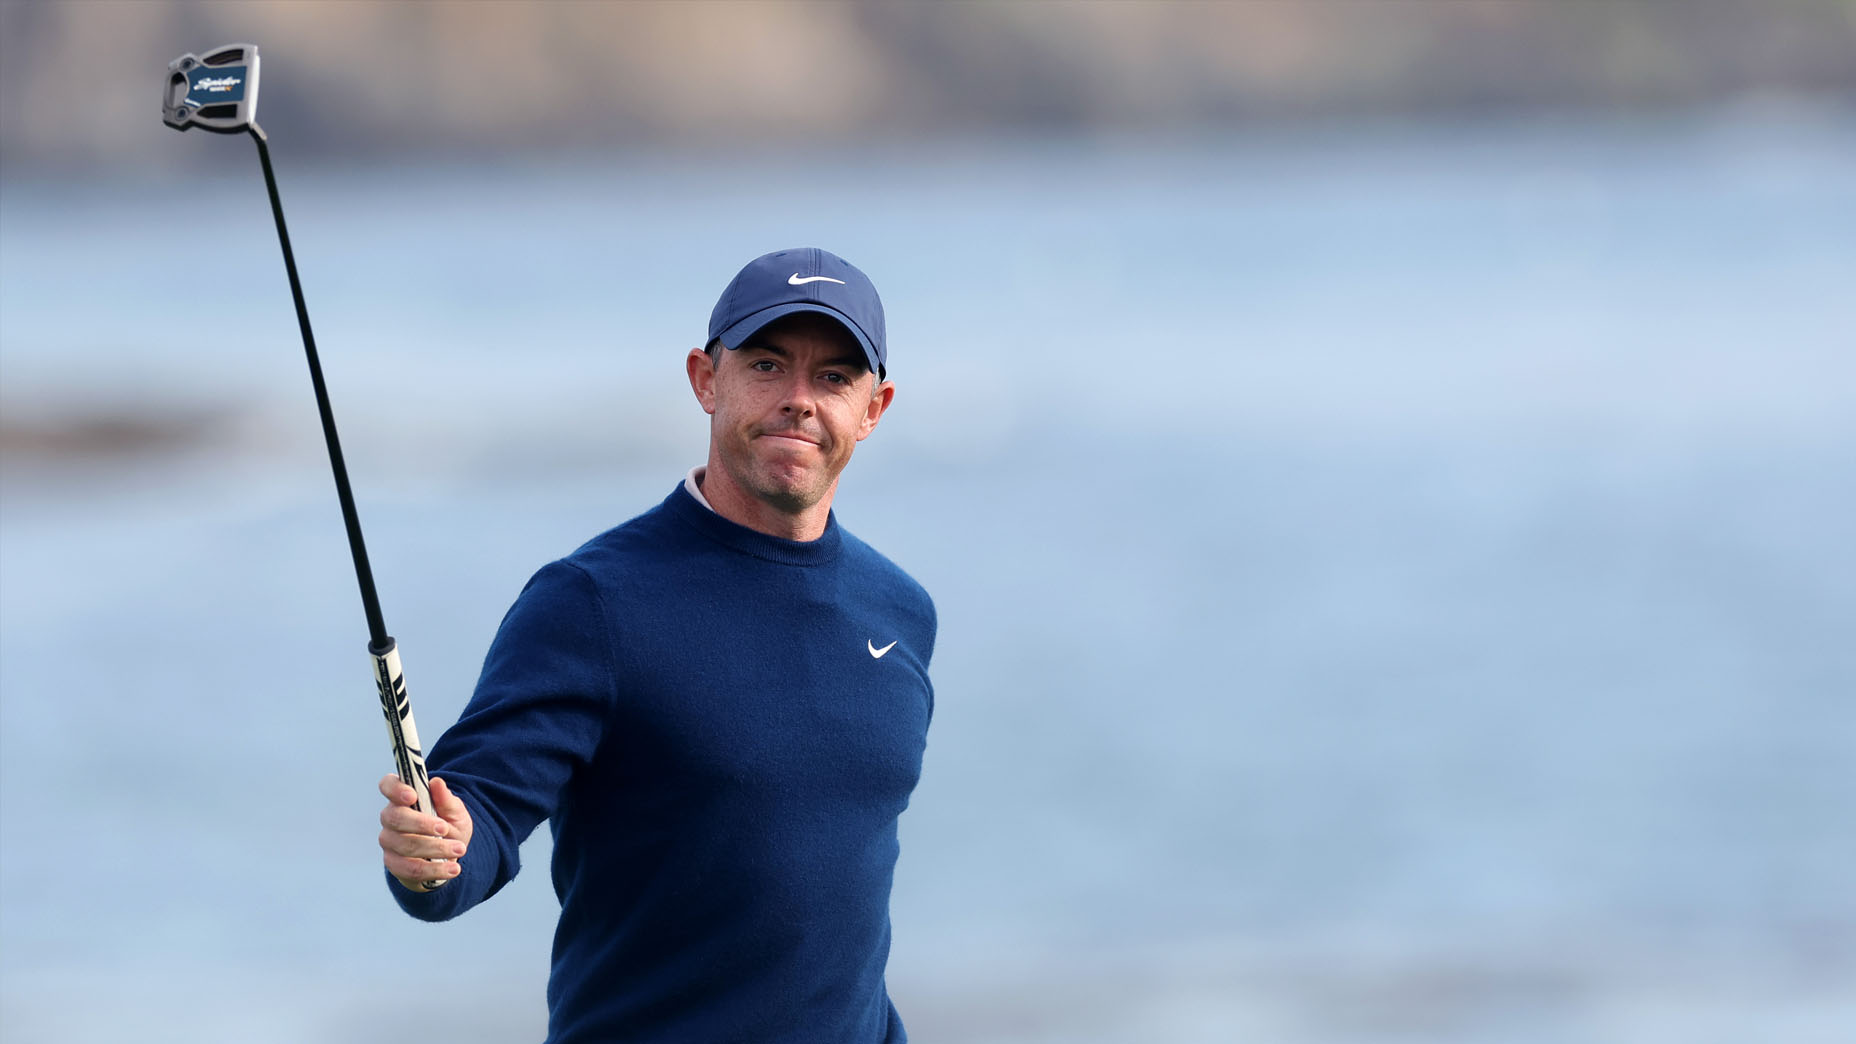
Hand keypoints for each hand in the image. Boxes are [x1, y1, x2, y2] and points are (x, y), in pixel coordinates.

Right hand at [378, 775, 472, 891]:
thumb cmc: (448, 826)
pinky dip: (434, 869)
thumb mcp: (454, 812)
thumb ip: (446, 799)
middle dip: (422, 824)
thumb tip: (436, 783)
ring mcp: (389, 842)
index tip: (412, 796)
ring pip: (406, 845)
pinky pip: (410, 869)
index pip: (388, 785)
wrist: (449, 855)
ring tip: (459, 849)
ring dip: (435, 848)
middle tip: (445, 829)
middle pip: (396, 818)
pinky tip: (452, 869)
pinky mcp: (394, 864)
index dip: (395, 789)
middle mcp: (390, 818)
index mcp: (401, 798)